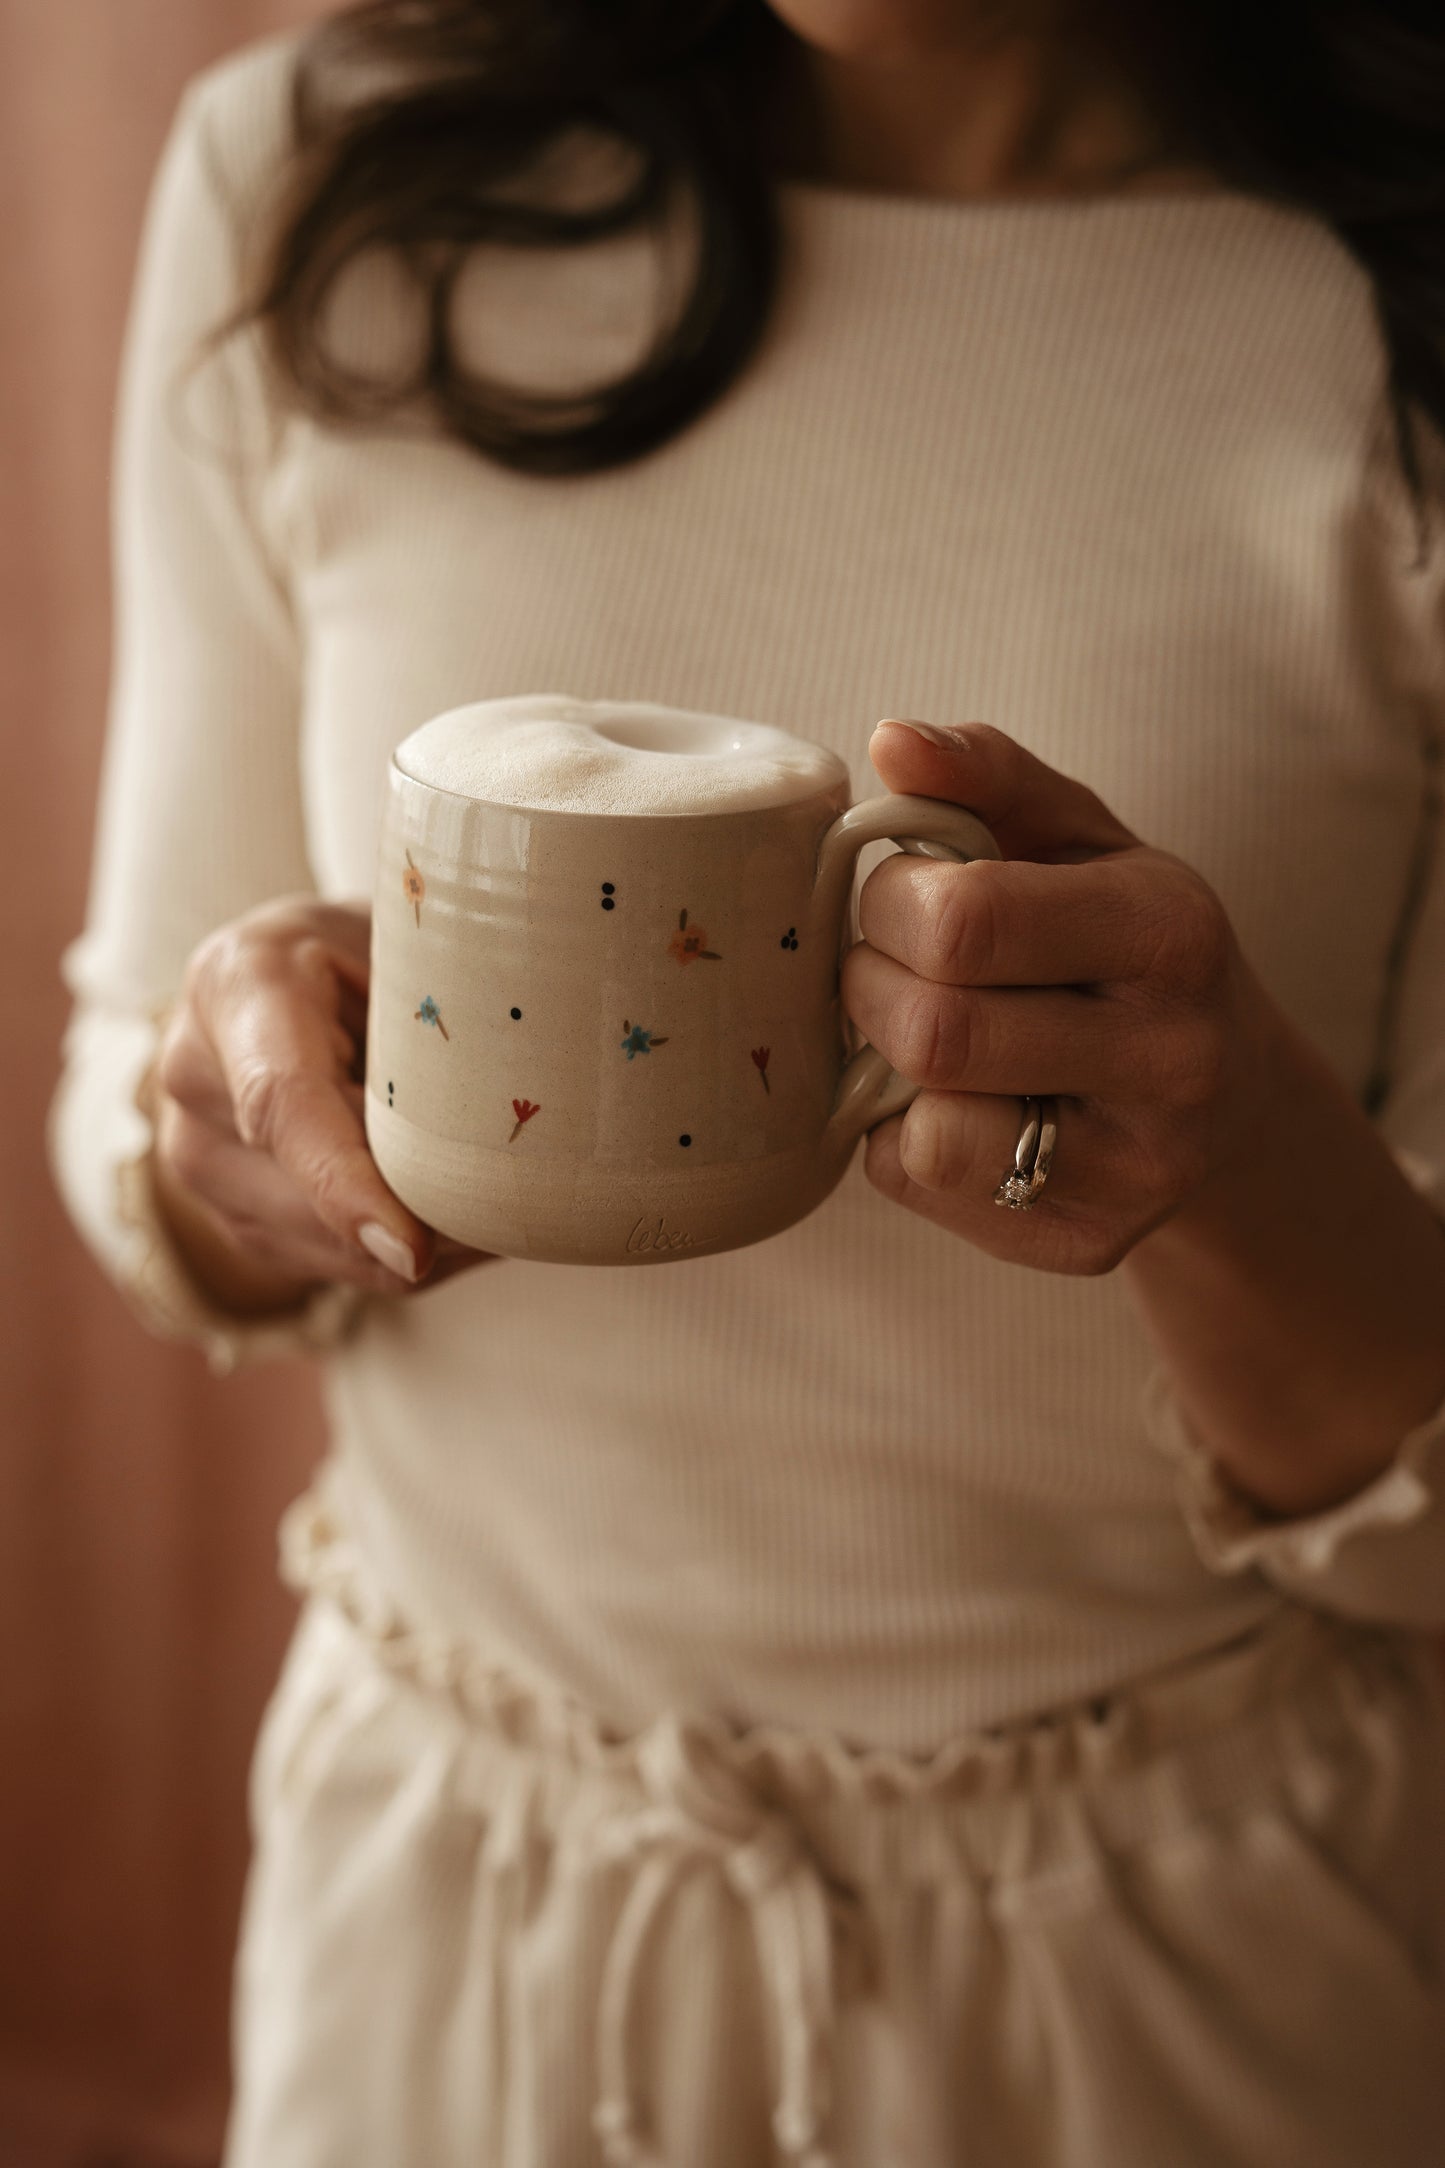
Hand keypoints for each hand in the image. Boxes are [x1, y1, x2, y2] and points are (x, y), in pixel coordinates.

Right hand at [152, 896, 491, 1311]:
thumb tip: (524, 1092)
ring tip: (508, 1203)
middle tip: (529, 1211)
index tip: (414, 1249)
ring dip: (429, 1248)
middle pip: (308, 1196)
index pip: (282, 1102)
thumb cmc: (371, 945)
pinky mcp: (240, 1216)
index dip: (346, 1185)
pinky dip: (415, 1257)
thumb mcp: (408, 941)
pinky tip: (467, 1218)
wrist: (297, 970)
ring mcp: (206, 1159)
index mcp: (237, 987)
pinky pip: (342, 1268)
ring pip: (332, 1249)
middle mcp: (196, 1081)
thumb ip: (439, 1005)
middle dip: (424, 1220)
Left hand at [841, 719, 1286, 1275]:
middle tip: (891, 968)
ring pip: (928, 1133)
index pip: (964, 919)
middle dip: (871, 988)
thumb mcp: (1078, 838)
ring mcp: (1137, 1168)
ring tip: (922, 1035)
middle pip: (935, 1032)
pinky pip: (924, 1186)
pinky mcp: (1087, 1243)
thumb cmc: (1120, 943)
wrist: (1227, 1093)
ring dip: (884, 1073)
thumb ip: (987, 777)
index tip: (905, 894)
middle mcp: (1173, 1058)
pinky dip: (901, 1138)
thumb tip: (892, 743)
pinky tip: (955, 1101)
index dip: (891, 902)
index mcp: (1169, 932)